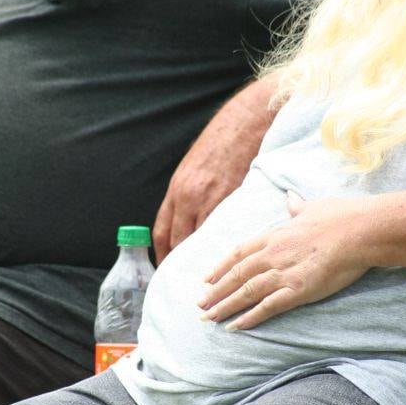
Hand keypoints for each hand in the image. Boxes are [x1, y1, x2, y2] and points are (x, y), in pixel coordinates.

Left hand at [153, 79, 280, 262]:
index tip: (163, 269)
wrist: (244, 122)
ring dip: (199, 257)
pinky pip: (222, 229)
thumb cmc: (220, 143)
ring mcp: (210, 198)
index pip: (162, 231)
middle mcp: (188, 196)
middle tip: (181, 281)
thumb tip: (186, 217)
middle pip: (177, 240)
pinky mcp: (231, 198)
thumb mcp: (193, 168)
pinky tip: (226, 257)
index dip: (161, 254)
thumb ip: (187, 193)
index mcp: (177, 189)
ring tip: (205, 279)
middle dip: (177, 262)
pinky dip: (220, 244)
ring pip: (199, 238)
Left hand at [197, 193, 369, 330]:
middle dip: (216, 292)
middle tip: (200, 305)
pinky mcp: (298, 290)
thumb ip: (297, 207)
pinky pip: (267, 307)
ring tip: (209, 318)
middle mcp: (272, 254)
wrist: (360, 230)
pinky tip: (236, 327)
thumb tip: (290, 198)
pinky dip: (250, 318)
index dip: (220, 267)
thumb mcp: (313, 207)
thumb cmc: (341, 216)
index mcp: (274, 235)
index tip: (206, 279)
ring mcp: (283, 273)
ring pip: (245, 293)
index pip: (239, 253)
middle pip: (236, 275)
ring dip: (225, 307)